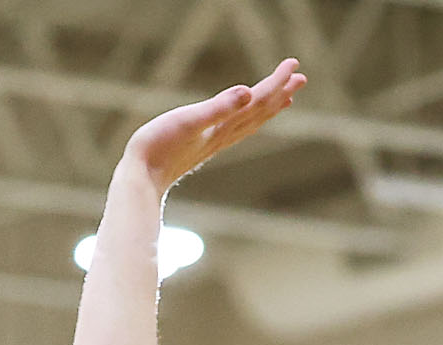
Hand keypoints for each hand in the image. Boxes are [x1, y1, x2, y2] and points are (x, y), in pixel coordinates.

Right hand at [120, 59, 306, 196]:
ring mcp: (214, 142)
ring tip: (285, 98)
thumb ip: (218, 107)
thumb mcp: (188, 121)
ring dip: (268, 108)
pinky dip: (248, 121)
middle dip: (280, 93)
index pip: (257, 100)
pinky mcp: (203, 147)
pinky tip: (244, 120)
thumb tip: (248, 92)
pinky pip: (234, 131)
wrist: (142, 181)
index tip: (294, 65)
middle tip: (301, 77)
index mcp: (223, 125)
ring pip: (250, 123)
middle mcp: (224, 135)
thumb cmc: (158, 148)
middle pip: (260, 112)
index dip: (276, 82)